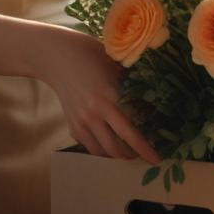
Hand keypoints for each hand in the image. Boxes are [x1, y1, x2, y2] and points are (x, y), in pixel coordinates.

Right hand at [31, 27, 160, 164]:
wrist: (57, 56)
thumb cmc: (90, 54)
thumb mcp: (115, 66)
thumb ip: (130, 85)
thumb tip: (150, 101)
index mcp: (108, 98)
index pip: (129, 132)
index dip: (144, 148)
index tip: (157, 159)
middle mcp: (93, 114)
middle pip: (115, 149)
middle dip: (131, 157)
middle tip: (144, 157)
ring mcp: (80, 122)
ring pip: (100, 152)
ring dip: (115, 157)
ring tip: (129, 153)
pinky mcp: (72, 126)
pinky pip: (89, 145)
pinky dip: (101, 149)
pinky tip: (112, 144)